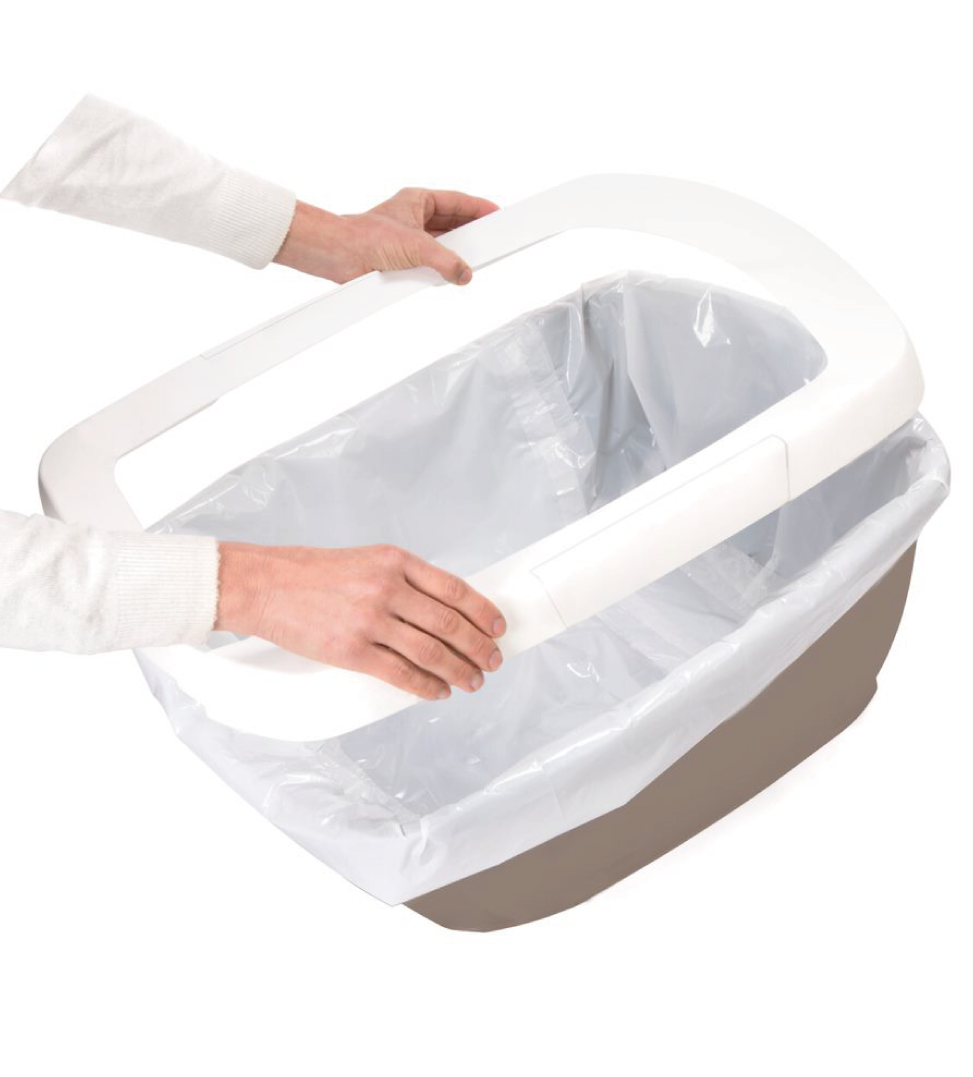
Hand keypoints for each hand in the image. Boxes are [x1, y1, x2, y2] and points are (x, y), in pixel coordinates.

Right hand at [215, 542, 505, 700]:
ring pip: (431, 652)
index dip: (483, 612)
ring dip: (459, 670)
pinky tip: (438, 691)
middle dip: (478, 646)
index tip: (497, 626)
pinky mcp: (351, 651)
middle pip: (449, 624)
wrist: (265, 585)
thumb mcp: (367, 560)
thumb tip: (444, 608)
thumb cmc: (312, 573)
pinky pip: (400, 674)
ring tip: (472, 680)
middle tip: (493, 659)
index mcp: (395, 562)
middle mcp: (387, 588)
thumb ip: (404, 579)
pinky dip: (425, 686)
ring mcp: (369, 621)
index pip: (454, 589)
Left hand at [273, 187, 498, 284]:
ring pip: (444, 242)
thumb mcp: (417, 248)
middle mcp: (415, 216)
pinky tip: (453, 273)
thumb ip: (446, 262)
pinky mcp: (404, 257)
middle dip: (473, 231)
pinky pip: (432, 260)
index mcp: (418, 200)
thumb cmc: (367, 238)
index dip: (480, 208)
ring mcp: (410, 237)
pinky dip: (443, 267)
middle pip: (454, 222)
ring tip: (475, 258)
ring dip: (457, 251)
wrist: (339, 256)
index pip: (458, 201)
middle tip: (493, 239)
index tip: (499, 215)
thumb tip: (465, 274)